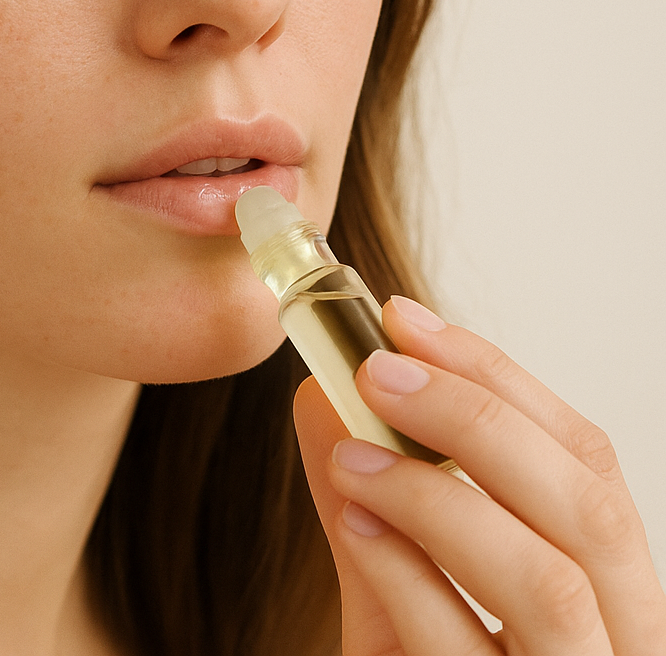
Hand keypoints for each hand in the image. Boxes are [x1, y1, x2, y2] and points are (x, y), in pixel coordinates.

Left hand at [293, 295, 665, 655]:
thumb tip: (322, 393)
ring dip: (440, 497)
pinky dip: (415, 580)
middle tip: (376, 369)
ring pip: (554, 586)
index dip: (501, 378)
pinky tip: (357, 528)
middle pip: (590, 508)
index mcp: (602, 588)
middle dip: (478, 418)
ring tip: (349, 455)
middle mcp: (621, 647)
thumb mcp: (395, 592)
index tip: (408, 320)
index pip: (585, 460)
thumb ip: (368, 501)